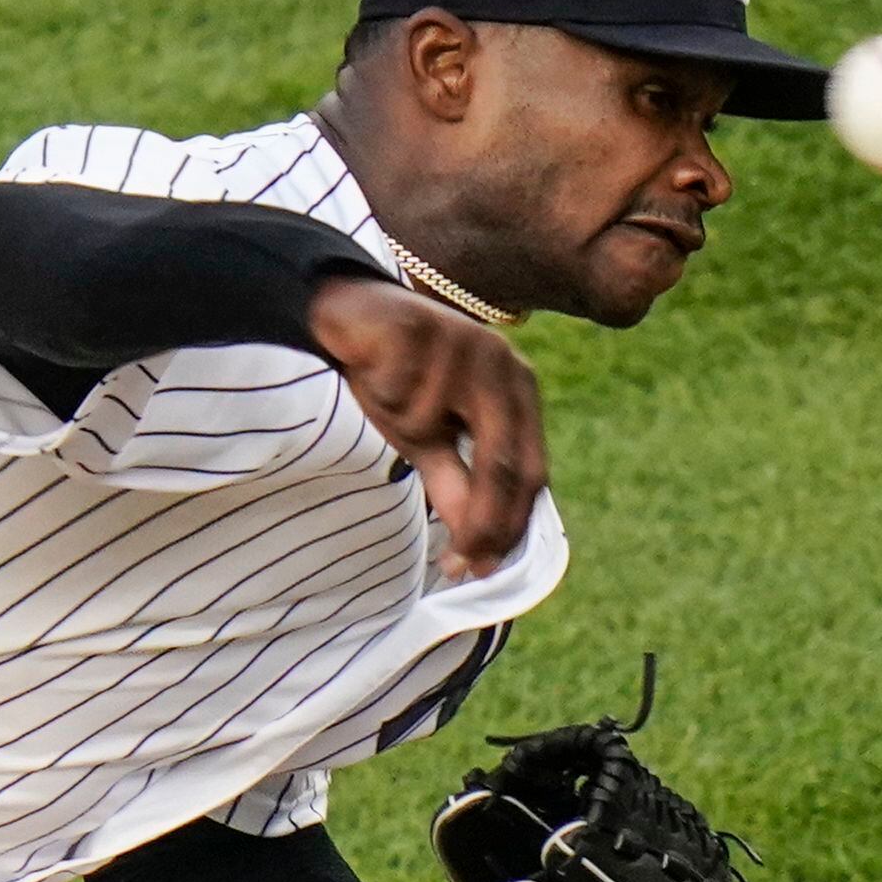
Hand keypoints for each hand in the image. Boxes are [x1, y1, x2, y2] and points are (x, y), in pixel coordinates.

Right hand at [305, 274, 545, 581]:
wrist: (353, 313)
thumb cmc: (399, 381)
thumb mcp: (430, 440)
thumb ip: (459, 485)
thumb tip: (476, 551)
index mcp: (518, 393)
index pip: (529, 473)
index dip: (508, 526)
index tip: (481, 569)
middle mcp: (503, 368)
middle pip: (502, 464)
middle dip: (478, 519)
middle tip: (454, 562)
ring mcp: (466, 347)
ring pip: (432, 428)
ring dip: (402, 430)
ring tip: (385, 404)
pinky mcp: (422, 331)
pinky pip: (396, 393)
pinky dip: (380, 397)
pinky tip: (373, 374)